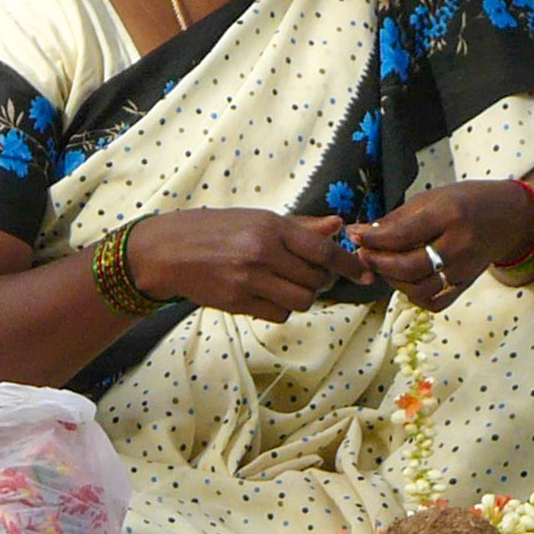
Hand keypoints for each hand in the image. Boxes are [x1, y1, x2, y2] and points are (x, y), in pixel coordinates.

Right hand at [129, 209, 364, 321]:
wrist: (168, 250)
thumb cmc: (214, 230)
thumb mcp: (257, 219)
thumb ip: (299, 227)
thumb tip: (337, 226)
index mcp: (271, 227)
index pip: (324, 250)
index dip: (350, 265)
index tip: (365, 273)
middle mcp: (262, 252)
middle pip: (316, 280)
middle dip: (318, 281)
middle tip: (306, 274)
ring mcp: (250, 279)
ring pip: (301, 301)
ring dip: (301, 297)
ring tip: (284, 285)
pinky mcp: (238, 302)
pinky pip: (278, 314)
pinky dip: (280, 309)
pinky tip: (265, 295)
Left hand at [346, 180, 533, 311]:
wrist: (510, 217)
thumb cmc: (467, 202)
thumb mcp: (432, 198)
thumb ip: (397, 219)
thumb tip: (361, 233)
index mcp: (449, 215)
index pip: (403, 234)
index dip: (373, 239)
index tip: (354, 236)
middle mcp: (460, 244)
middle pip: (409, 266)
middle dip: (378, 263)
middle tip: (363, 254)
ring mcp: (465, 269)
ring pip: (420, 289)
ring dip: (393, 281)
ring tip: (382, 266)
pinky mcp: (467, 284)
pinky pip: (435, 301)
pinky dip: (414, 296)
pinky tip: (405, 280)